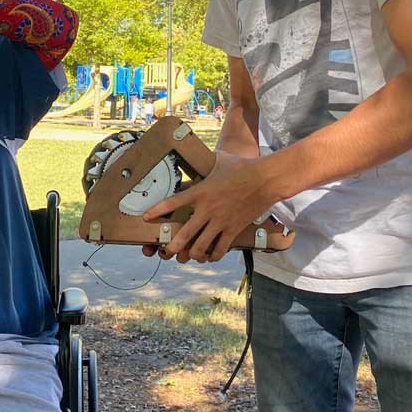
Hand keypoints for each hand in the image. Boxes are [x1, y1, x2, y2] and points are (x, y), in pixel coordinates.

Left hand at [143, 152, 276, 262]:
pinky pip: (221, 249)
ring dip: (193, 254)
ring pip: (201, 246)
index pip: (173, 202)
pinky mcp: (233, 229)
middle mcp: (207, 209)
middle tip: (166, 251)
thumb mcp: (220, 160)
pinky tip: (211, 257)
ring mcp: (220, 221)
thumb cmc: (243, 167)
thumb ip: (208, 162)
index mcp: (200, 192)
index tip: (146, 217)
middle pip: (184, 234)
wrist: (265, 179)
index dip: (157, 211)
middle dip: (172, 246)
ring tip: (190, 256)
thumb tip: (204, 154)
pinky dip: (214, 256)